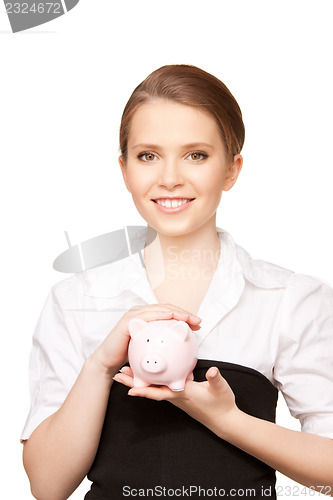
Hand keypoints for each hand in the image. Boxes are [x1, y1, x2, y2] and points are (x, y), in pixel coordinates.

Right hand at [89, 305, 201, 375]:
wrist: (108, 362)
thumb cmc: (129, 357)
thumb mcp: (149, 352)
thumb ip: (163, 348)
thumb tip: (184, 356)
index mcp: (148, 318)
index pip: (170, 314)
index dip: (185, 316)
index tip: (198, 324)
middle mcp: (141, 313)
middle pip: (167, 309)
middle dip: (184, 313)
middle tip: (197, 321)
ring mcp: (134, 315)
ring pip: (159, 309)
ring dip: (176, 312)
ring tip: (188, 319)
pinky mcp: (128, 320)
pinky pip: (147, 315)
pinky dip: (160, 314)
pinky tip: (171, 317)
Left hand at [113, 365, 238, 436]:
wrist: (224, 419)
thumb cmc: (221, 405)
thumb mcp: (221, 389)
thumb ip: (216, 379)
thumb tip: (212, 371)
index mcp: (183, 394)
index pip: (161, 393)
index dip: (146, 391)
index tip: (130, 389)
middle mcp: (176, 396)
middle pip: (151, 390)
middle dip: (134, 383)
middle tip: (118, 376)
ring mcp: (176, 396)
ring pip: (153, 388)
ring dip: (139, 381)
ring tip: (125, 373)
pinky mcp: (179, 395)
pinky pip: (160, 388)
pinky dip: (150, 381)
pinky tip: (147, 374)